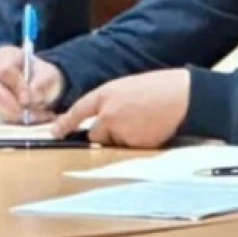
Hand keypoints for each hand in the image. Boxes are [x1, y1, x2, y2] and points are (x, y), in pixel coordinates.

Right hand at [0, 47, 63, 122]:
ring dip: (15, 115)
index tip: (28, 100)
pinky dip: (14, 120)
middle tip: (29, 114)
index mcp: (5, 55)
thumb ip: (41, 84)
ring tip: (35, 117)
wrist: (40, 85)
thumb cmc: (42, 75)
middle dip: (13, 105)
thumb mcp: (49, 76)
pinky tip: (30, 119)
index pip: (5, 70)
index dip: (16, 86)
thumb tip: (31, 98)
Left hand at [52, 69, 190, 148]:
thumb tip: (103, 118)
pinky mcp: (132, 144)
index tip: (55, 132)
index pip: (79, 110)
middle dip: (105, 133)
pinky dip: (136, 144)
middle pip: (94, 134)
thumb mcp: (128, 87)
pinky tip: (150, 130)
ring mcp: (120, 130)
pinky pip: (128, 150)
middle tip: (127, 122)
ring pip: (113, 143)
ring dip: (122, 139)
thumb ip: (111, 101)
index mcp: (106, 94)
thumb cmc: (159, 87)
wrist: (182, 96)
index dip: (65, 122)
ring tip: (143, 122)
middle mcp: (108, 113)